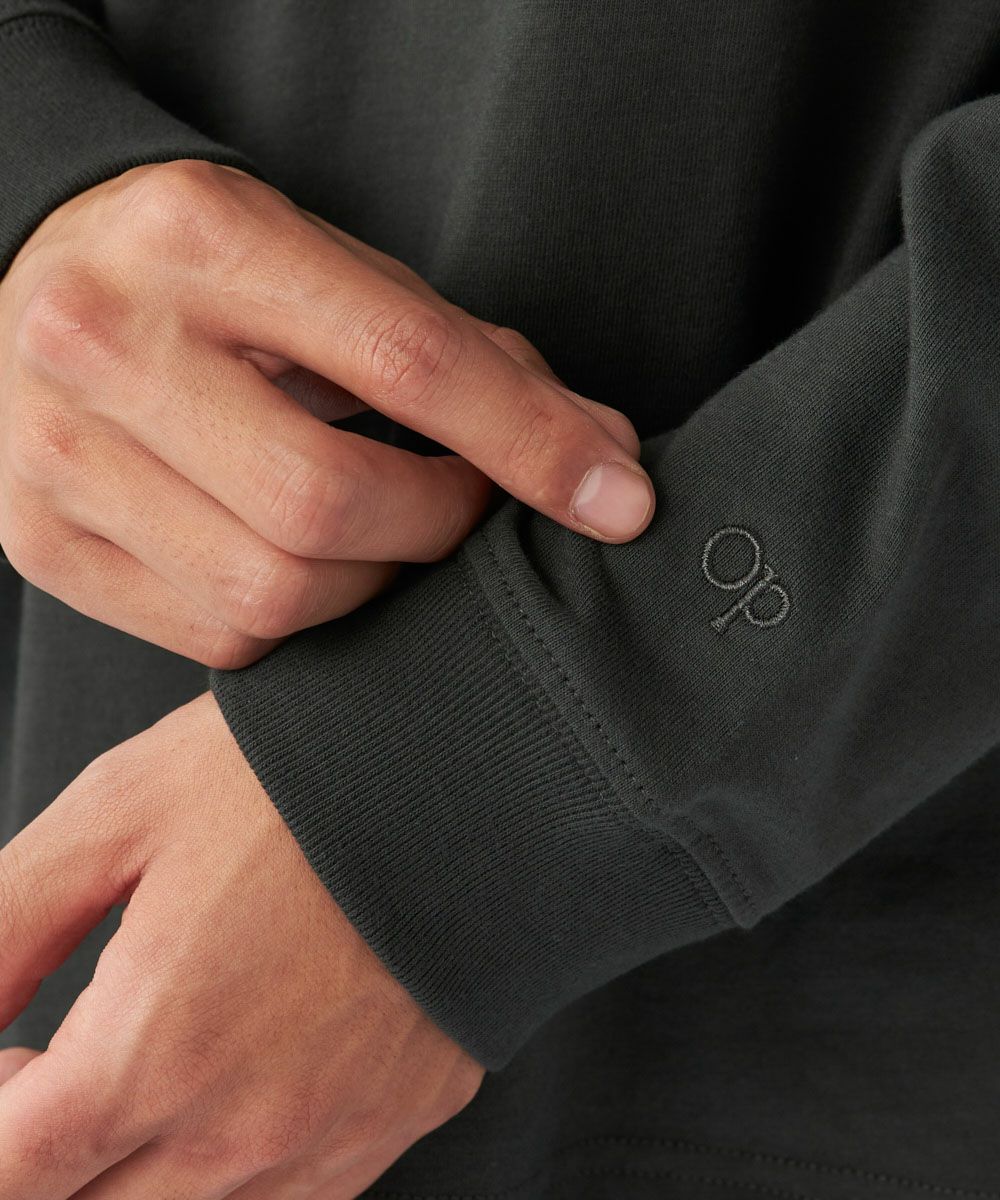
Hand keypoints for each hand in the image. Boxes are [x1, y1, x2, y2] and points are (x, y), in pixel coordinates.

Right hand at [0, 159, 651, 666]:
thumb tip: (607, 457)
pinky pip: (216, 638)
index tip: (616, 500)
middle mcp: (104, 341)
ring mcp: (55, 454)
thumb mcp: (339, 276)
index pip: (406, 360)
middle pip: (327, 501)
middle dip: (437, 530)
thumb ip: (472, 358)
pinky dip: (294, 621)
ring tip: (379, 535)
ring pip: (271, 591)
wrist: (42, 290)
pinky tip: (301, 564)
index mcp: (203, 240)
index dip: (529, 444)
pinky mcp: (41, 545)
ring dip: (368, 585)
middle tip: (462, 512)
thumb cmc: (219, 283)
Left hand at [0, 692, 484, 1197]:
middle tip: (55, 1061)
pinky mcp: (399, 1120)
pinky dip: (236, 1163)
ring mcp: (332, 1139)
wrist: (480, 763)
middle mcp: (242, 1130)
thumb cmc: (299, 774)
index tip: (8, 1053)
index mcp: (153, 1054)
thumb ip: (2, 926)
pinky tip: (244, 1072)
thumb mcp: (119, 813)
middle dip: (48, 1153)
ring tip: (155, 1055)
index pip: (8, 1175)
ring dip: (138, 1161)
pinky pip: (292, 1198)